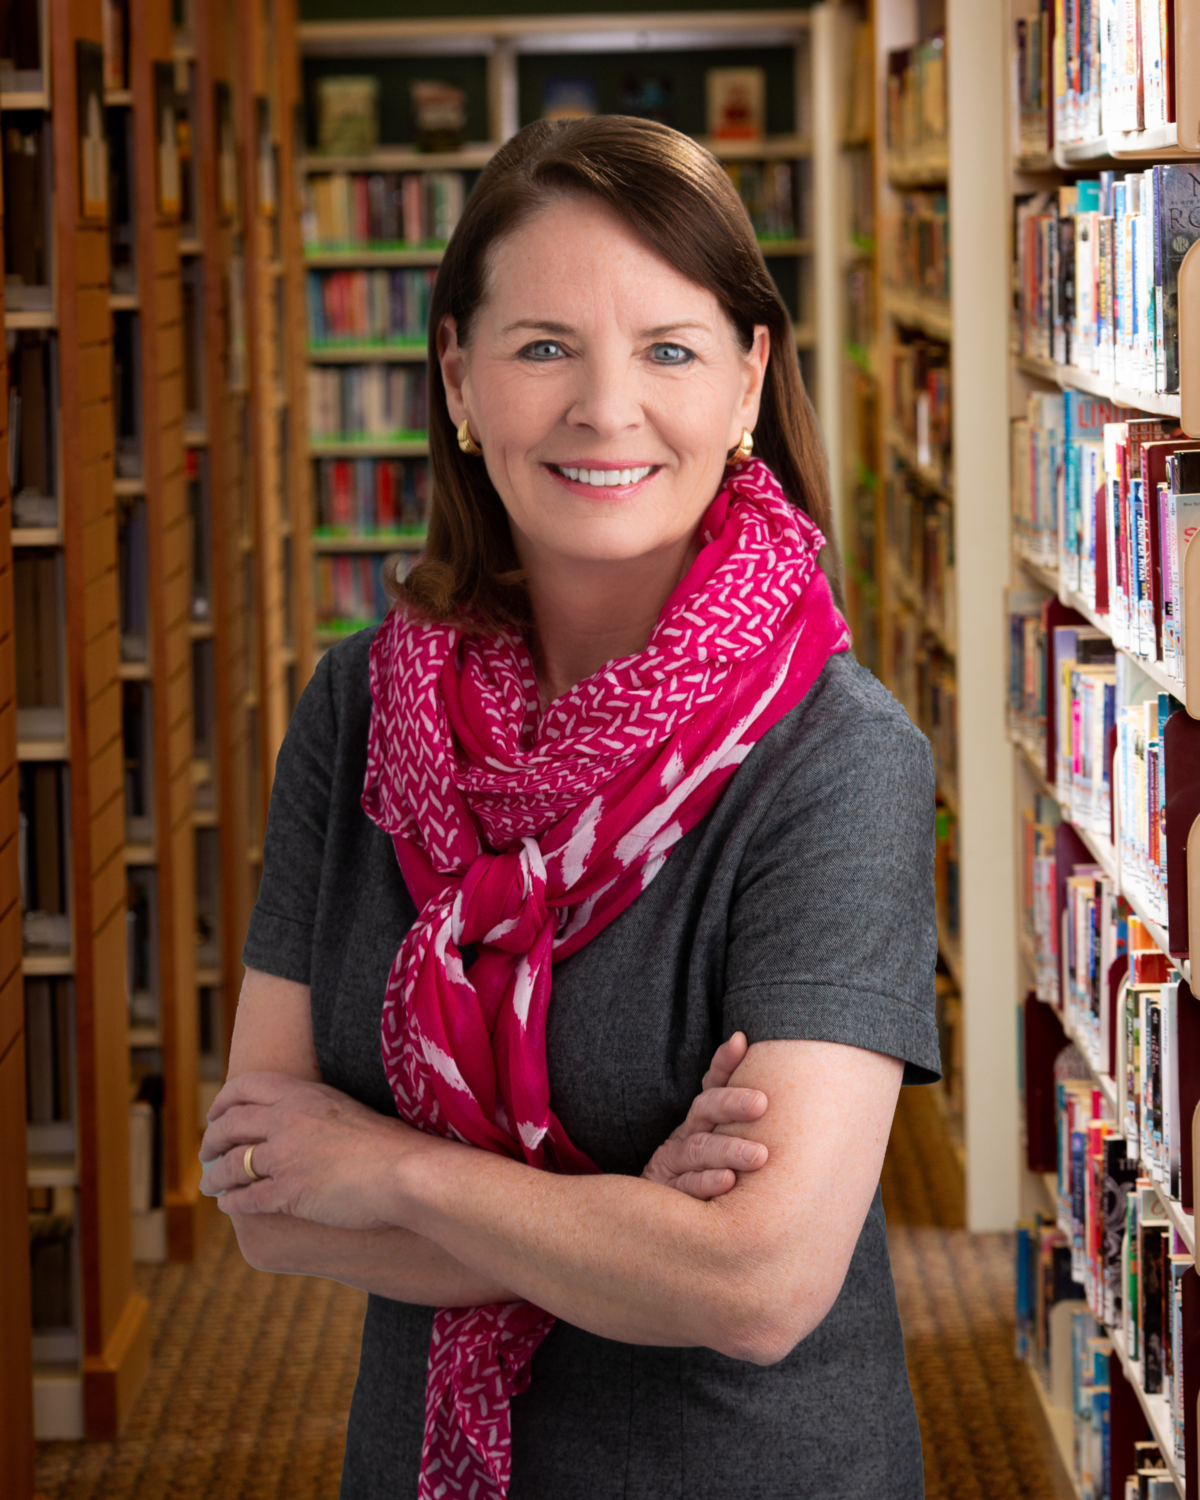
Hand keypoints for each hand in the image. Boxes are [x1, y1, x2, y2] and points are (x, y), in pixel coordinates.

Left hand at [199, 1071, 422, 1229]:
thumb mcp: (342, 1109)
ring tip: (210, 1184)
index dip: (222, 1101)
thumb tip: (289, 1119)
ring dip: (214, 1176)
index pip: (243, 1087)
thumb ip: (311, 1110)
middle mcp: (286, 1119)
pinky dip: (231, 1201)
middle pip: (229, 1125)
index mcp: (300, 1094)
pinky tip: (228, 1205)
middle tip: (206, 1152)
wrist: (405, 1171)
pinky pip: (245, 1198)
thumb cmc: (384, 1143)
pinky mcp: (288, 1192)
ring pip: (230, 1165)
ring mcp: (284, 1156)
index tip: (216, 1115)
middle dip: (211, 1141)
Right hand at [641, 1033, 768, 1199]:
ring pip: (698, 1149)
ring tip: (759, 1155)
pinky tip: (728, 1181)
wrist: (657, 1217)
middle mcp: (685, 1135)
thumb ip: (740, 1111)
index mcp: (700, 1120)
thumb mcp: (721, 1141)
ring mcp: (673, 1164)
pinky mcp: (666, 1194)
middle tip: (761, 1103)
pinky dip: (707, 1183)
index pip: (713, 1084)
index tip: (741, 1043)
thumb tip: (755, 1052)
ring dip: (728, 1150)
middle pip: (705, 1111)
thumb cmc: (703, 1176)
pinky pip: (687, 1187)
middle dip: (731, 1103)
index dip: (724, 1063)